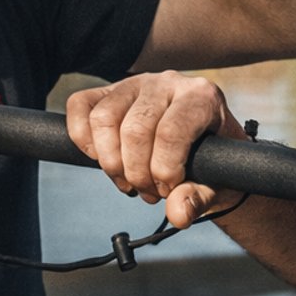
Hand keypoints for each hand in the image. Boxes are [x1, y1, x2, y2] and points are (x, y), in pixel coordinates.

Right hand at [65, 71, 243, 225]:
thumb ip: (199, 199)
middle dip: (136, 173)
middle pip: (134, 130)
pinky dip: (82, 138)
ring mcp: (136, 83)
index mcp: (201, 97)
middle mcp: (168, 82)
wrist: (202, 145)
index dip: (163, 170)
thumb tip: (177, 213)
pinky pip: (80, 105)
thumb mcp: (215, 183)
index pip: (170, 133)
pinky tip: (101, 159)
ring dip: (110, 162)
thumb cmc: (210, 162)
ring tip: (128, 181)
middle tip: (148, 192)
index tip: (168, 190)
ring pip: (103, 119)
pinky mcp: (108, 91)